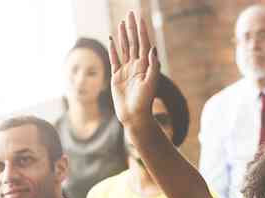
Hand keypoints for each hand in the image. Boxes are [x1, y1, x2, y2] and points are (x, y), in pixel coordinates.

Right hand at [108, 11, 159, 130]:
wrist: (134, 117)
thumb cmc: (144, 102)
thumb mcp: (151, 84)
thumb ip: (153, 66)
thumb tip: (152, 48)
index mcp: (145, 66)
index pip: (143, 43)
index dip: (141, 30)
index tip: (139, 18)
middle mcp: (136, 66)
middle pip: (134, 42)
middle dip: (132, 28)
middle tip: (130, 13)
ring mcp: (126, 70)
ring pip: (124, 48)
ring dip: (123, 35)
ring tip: (122, 23)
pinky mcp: (117, 76)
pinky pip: (114, 59)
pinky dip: (113, 48)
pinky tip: (111, 39)